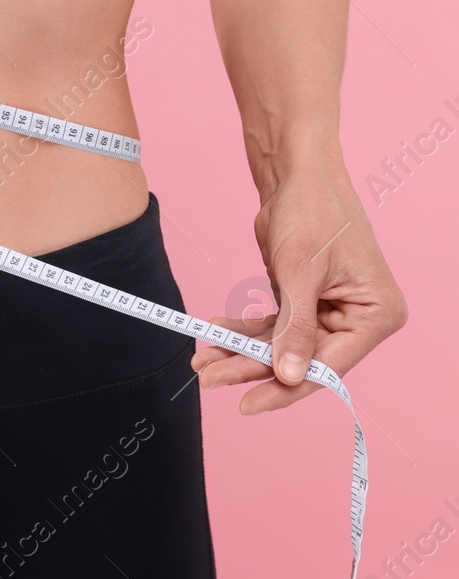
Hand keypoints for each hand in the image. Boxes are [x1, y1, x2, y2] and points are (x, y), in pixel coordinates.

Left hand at [192, 169, 407, 412]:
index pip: (328, 366)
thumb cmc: (311, 212)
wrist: (295, 174)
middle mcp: (358, 319)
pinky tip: (214, 334)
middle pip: (300, 359)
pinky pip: (272, 326)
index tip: (246, 404)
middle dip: (251, 368)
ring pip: (280, 346)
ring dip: (240, 352)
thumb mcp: (300, 273)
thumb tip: (288, 377)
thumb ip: (295, 329)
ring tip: (201, 362)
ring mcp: (330, 312)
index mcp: (376, 315)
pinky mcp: (303, 301)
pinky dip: (243, 331)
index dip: (285, 388)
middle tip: (208, 378)